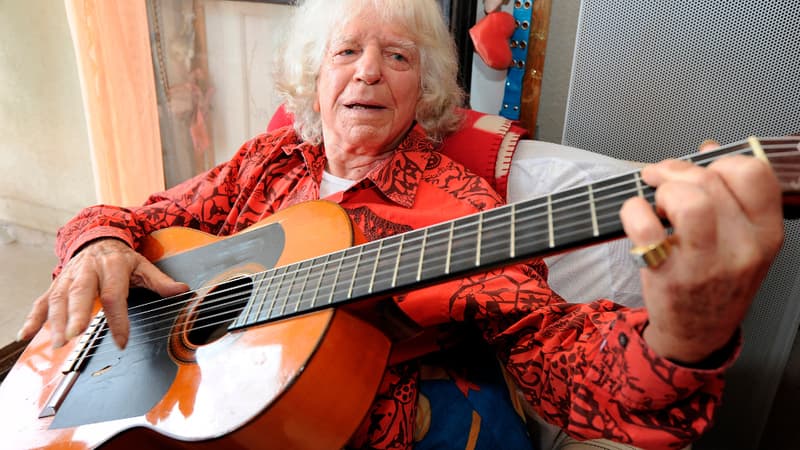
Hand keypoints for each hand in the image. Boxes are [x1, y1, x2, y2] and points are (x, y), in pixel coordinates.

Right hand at [17, 238, 187, 348]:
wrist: (97, 239)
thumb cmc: (121, 258)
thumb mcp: (143, 265)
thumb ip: (160, 280)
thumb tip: (182, 290)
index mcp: (112, 266)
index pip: (114, 295)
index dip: (117, 319)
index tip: (121, 341)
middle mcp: (87, 271)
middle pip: (80, 293)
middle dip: (76, 315)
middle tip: (75, 335)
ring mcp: (68, 278)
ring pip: (58, 299)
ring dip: (55, 321)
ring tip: (57, 343)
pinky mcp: (56, 285)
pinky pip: (41, 301)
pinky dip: (33, 318)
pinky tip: (26, 336)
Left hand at [620, 143, 783, 363]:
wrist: (698, 333)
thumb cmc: (716, 281)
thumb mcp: (739, 240)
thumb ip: (728, 193)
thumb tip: (707, 149)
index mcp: (764, 233)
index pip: (754, 173)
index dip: (721, 161)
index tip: (701, 168)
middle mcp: (741, 248)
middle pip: (710, 180)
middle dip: (676, 169)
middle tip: (660, 177)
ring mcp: (705, 264)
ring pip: (689, 200)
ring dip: (663, 189)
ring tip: (654, 198)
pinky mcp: (669, 276)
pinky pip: (646, 227)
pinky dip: (633, 210)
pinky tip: (636, 215)